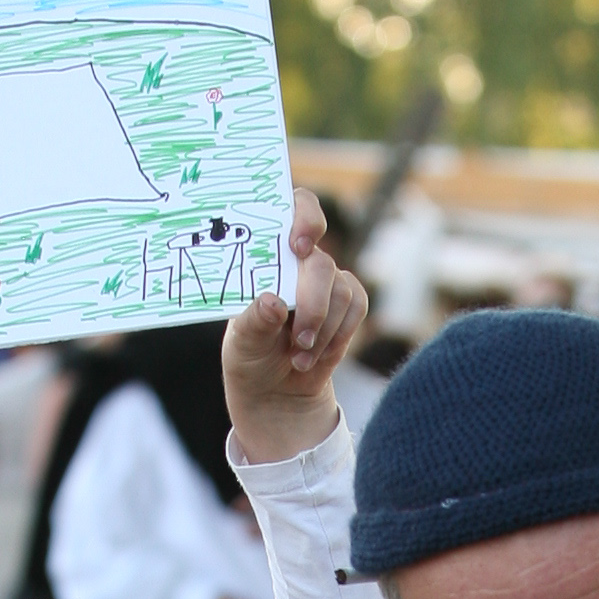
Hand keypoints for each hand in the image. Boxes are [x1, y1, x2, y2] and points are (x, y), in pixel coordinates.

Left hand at [223, 189, 367, 463]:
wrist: (275, 389)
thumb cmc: (250, 354)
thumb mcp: (242, 342)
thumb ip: (254, 322)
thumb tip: (272, 301)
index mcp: (269, 254)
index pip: (294, 209)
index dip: (304, 217)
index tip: (299, 245)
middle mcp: (301, 260)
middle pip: (320, 264)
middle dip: (313, 304)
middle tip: (299, 338)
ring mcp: (327, 280)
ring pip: (341, 291)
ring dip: (322, 330)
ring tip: (298, 356)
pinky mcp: (348, 302)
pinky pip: (356, 308)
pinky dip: (337, 337)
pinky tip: (315, 355)